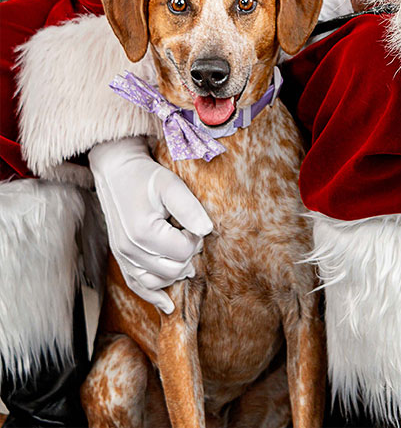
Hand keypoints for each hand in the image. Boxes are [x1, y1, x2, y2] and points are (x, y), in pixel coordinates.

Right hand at [89, 137, 212, 313]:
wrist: (117, 172)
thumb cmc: (145, 177)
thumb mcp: (170, 185)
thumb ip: (190, 208)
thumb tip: (207, 231)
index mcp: (143, 232)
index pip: (184, 252)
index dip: (196, 239)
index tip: (193, 224)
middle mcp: (130, 250)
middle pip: (174, 270)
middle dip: (188, 255)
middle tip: (189, 234)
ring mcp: (124, 257)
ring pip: (158, 282)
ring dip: (176, 273)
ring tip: (183, 254)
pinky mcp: (121, 258)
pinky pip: (137, 286)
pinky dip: (153, 296)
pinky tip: (168, 306)